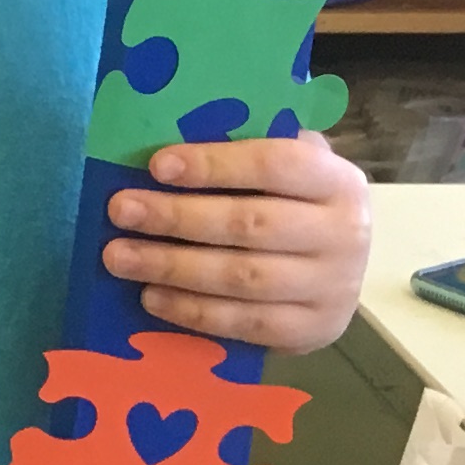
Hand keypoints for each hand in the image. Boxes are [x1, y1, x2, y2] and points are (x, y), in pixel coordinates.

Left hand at [102, 134, 371, 351]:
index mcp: (338, 181)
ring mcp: (333, 287)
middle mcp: (345, 234)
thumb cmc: (292, 204)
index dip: (215, 164)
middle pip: (251, 224)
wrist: (337, 272)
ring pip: (242, 277)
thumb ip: (245, 149)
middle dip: (177, 217)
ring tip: (118, 256)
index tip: (157, 165)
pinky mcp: (314, 330)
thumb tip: (170, 133)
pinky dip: (193, 310)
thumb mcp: (284, 170)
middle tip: (121, 210)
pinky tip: (151, 297)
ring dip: (172, 266)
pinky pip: (246, 322)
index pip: (276, 165)